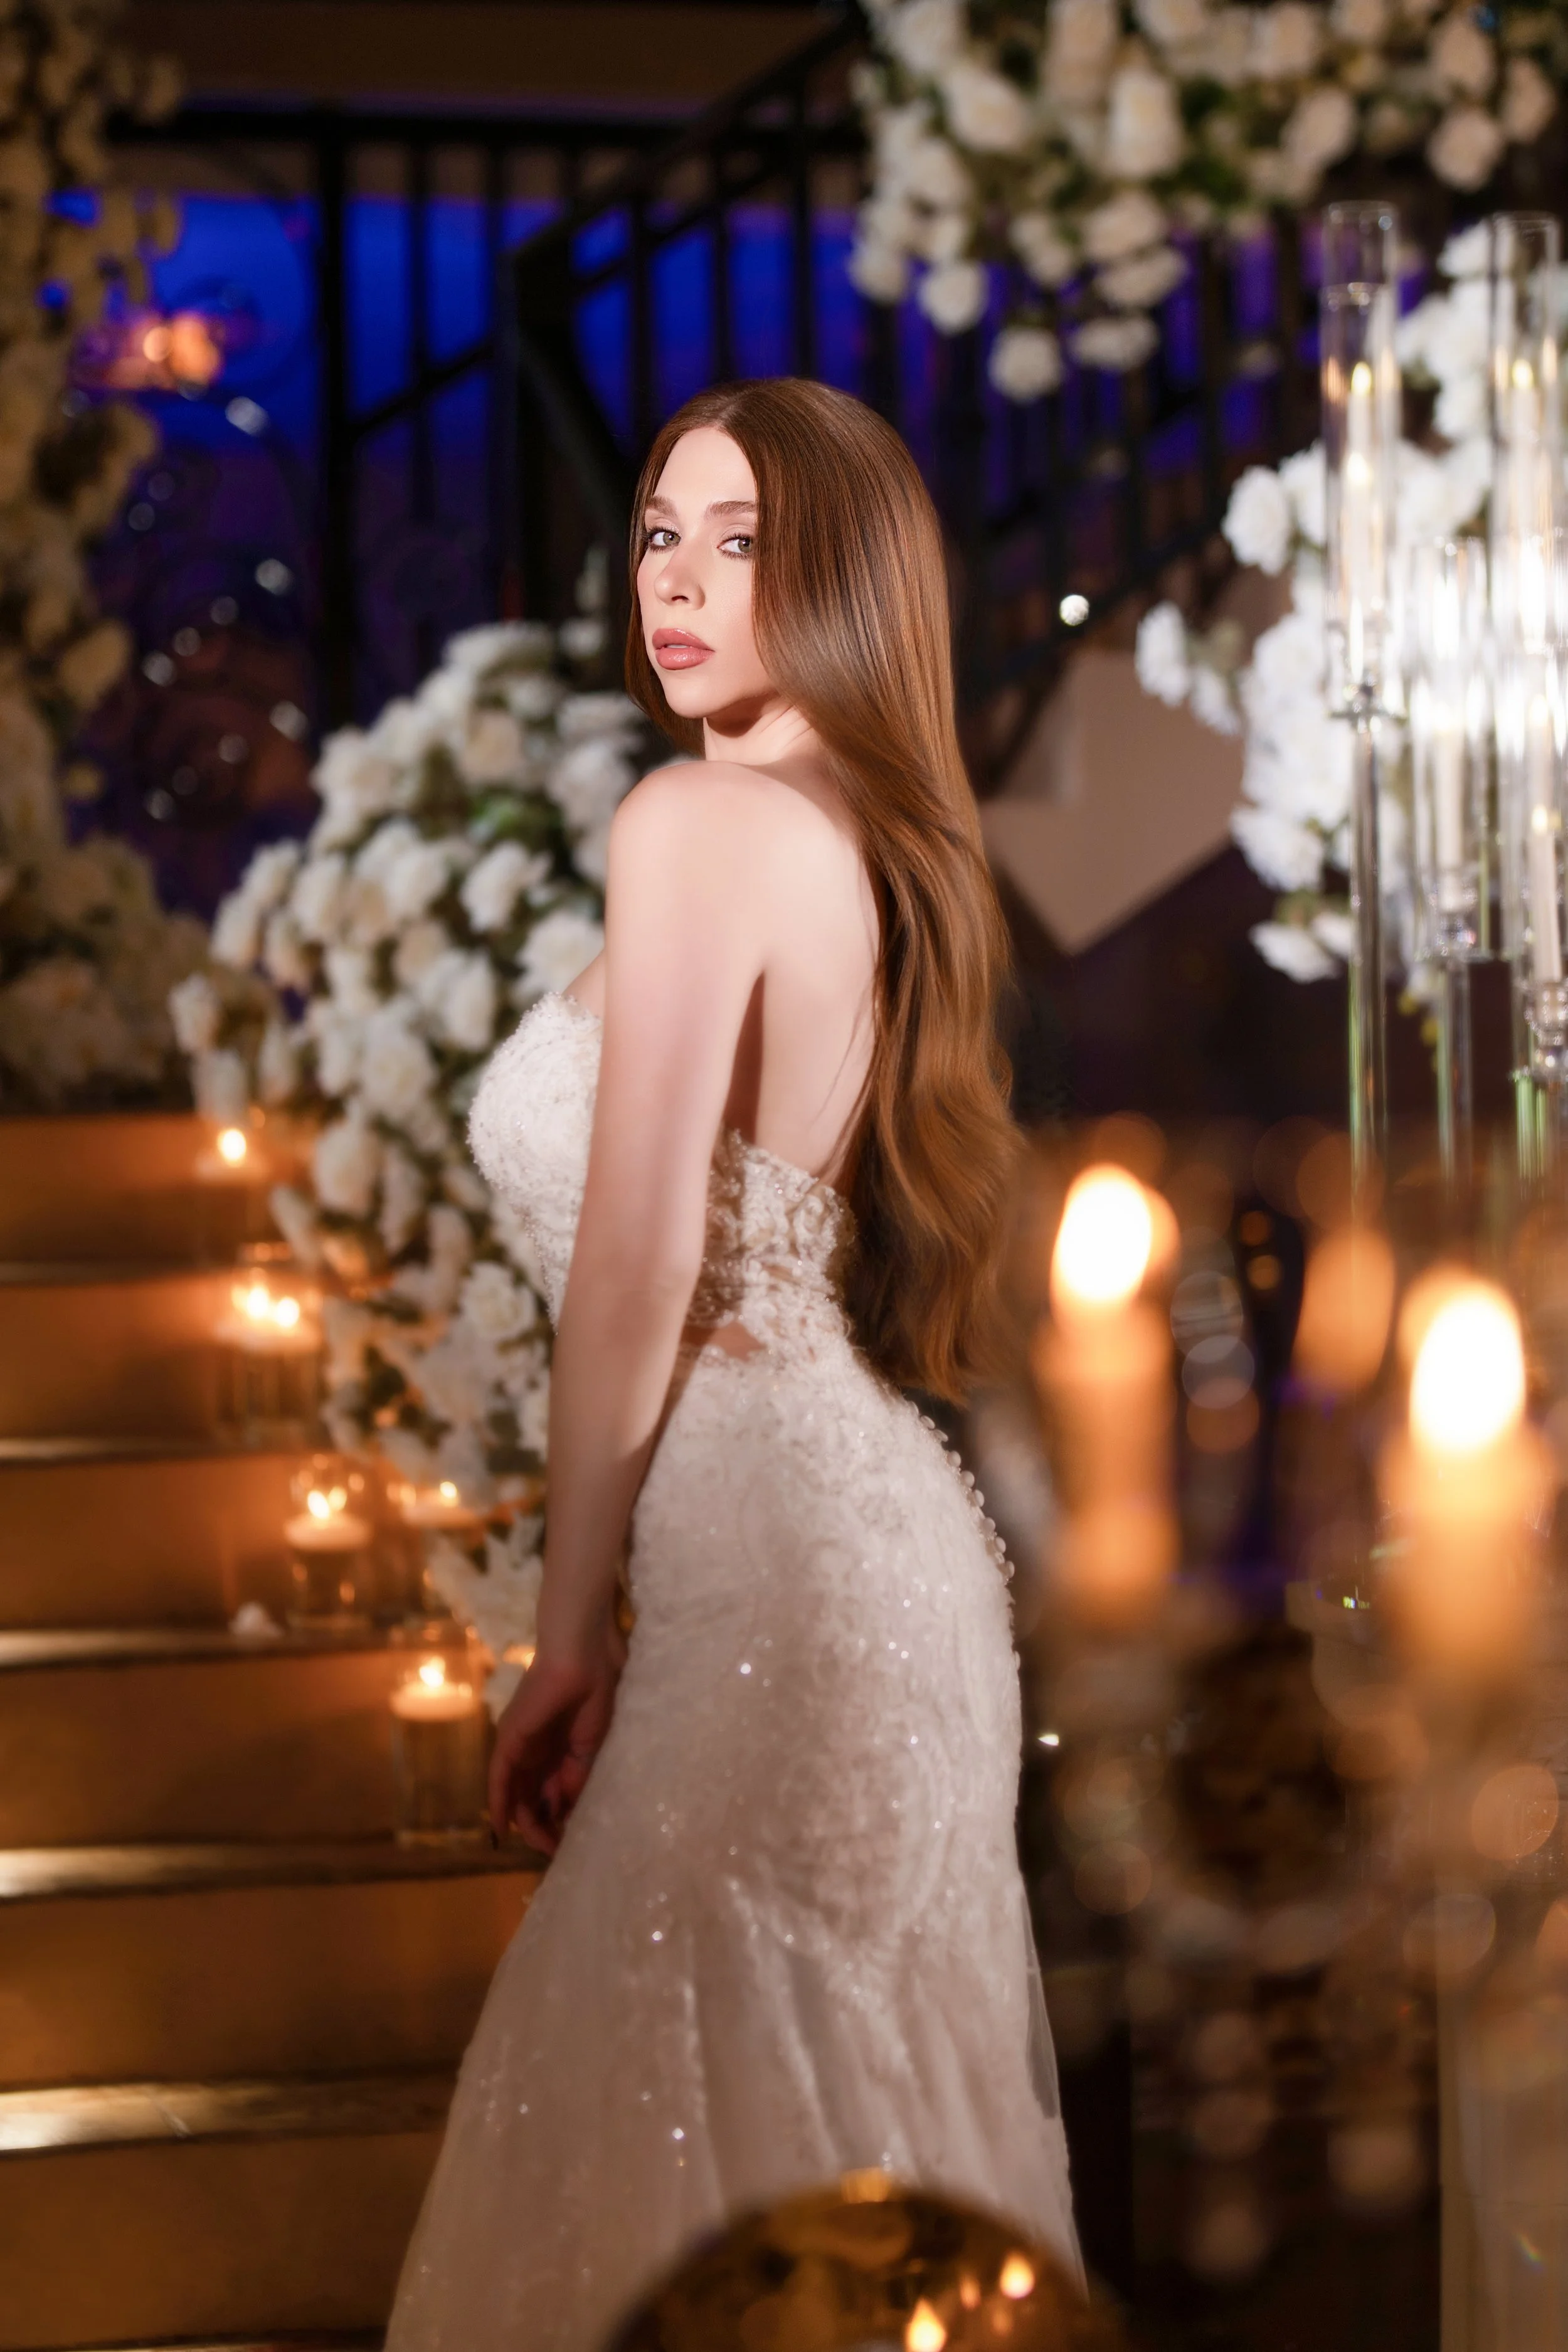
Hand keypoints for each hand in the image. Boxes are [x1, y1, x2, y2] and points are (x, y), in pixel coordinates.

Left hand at [487, 1620, 626, 1854]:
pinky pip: (499, 1779)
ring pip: (515, 1793)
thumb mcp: (588, 1746)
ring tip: (543, 1845)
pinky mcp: (509, 1739)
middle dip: (542, 1826)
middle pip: (530, 1797)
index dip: (557, 1819)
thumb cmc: (594, 1692)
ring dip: (525, 1822)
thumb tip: (562, 1809)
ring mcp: (519, 1745)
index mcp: (555, 1749)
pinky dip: (499, 1805)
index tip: (568, 1842)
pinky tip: (502, 1829)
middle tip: (556, 1849)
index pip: (549, 1792)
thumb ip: (574, 1778)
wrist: (585, 1658)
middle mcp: (533, 1750)